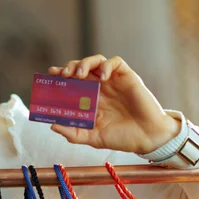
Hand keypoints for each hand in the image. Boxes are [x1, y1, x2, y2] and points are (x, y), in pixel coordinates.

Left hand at [48, 55, 179, 153]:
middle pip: (81, 68)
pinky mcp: (128, 77)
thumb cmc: (121, 137)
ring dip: (85, 63)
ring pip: (96, 61)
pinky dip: (106, 65)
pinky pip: (116, 62)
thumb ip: (73, 133)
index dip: (60, 76)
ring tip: (80, 74)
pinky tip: (103, 78)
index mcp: (90, 99)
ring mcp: (113, 81)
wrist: (147, 138)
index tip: (50, 75)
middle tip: (63, 75)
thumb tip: (52, 125)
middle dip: (70, 67)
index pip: (71, 82)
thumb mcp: (93, 137)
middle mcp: (100, 87)